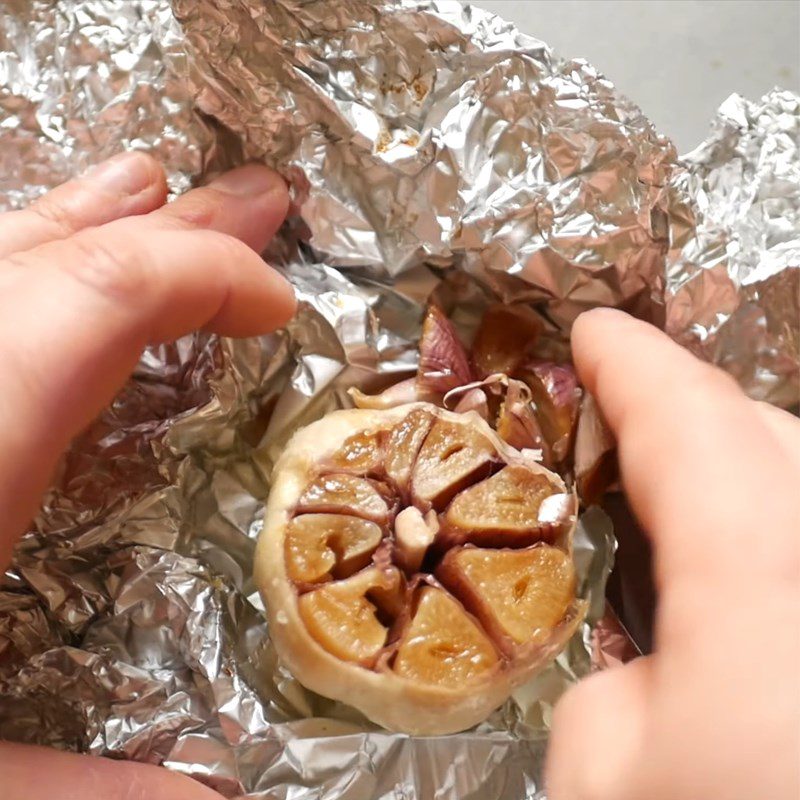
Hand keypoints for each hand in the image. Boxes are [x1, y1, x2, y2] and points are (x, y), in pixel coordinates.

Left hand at [0, 152, 295, 798]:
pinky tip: (34, 255)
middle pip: (49, 261)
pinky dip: (17, 270)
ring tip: (152, 185)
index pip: (92, 302)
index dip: (202, 278)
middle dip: (170, 226)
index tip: (281, 304)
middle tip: (257, 200)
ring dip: (84, 222)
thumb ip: (75, 788)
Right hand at [547, 309, 799, 799]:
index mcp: (769, 584)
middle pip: (772, 434)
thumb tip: (645, 658)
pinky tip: (743, 580)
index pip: (688, 421)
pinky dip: (774, 532)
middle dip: (689, 409)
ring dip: (742, 467)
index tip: (591, 328)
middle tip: (621, 420)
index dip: (628, 362)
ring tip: (675, 489)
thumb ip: (613, 684)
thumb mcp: (603, 781)